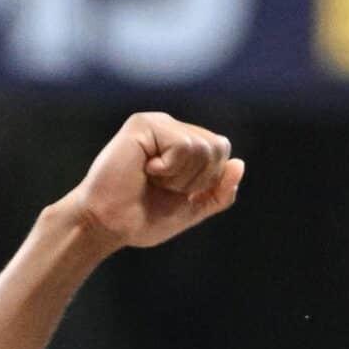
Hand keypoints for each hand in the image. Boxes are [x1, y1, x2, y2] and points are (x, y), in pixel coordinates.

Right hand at [66, 112, 243, 251]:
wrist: (108, 225)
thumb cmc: (141, 218)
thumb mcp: (191, 209)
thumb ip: (218, 192)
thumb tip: (239, 164)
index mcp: (183, 145)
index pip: (221, 151)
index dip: (207, 181)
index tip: (177, 193)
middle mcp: (172, 129)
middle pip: (217, 147)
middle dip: (197, 179)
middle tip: (164, 187)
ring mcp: (158, 124)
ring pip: (202, 148)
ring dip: (180, 177)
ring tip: (153, 179)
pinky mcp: (145, 124)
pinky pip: (183, 145)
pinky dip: (169, 169)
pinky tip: (146, 170)